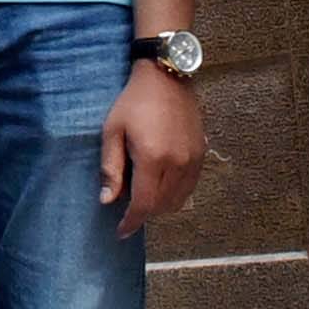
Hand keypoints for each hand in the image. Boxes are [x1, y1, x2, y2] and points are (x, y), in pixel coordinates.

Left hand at [101, 66, 204, 232]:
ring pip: (178, 200)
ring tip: (142, 193)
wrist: (167, 77)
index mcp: (153, 158)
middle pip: (161, 206)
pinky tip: (159, 184)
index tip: (121, 232)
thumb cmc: (133, 102)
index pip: (144, 204)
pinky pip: (189, 187)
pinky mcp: (201, 154)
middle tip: (126, 204)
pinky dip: (174, 194)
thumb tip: (107, 201)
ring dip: (159, 206)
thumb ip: (110, 169)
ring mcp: (193, 160)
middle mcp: (178, 163)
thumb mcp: (112, 131)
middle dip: (143, 213)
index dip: (131, 222)